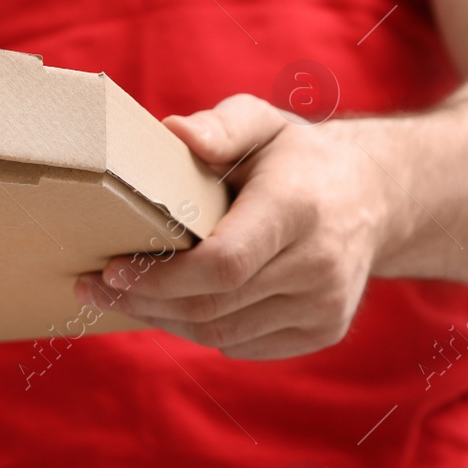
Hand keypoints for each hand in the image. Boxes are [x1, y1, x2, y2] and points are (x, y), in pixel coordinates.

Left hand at [73, 93, 395, 358]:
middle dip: (142, 301)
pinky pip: (242, 345)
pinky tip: (173, 308)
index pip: (221, 263)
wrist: (374, 197)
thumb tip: (174, 132)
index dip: (160, 277)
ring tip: (122, 298)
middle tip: (93, 288)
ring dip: (162, 320)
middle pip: (212, 305)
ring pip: (221, 332)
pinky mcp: (324, 329)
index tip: (110, 268)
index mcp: (298, 208)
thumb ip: (222, 125)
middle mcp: (319, 263)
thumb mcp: (262, 122)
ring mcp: (326, 303)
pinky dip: (200, 330)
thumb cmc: (296, 158)